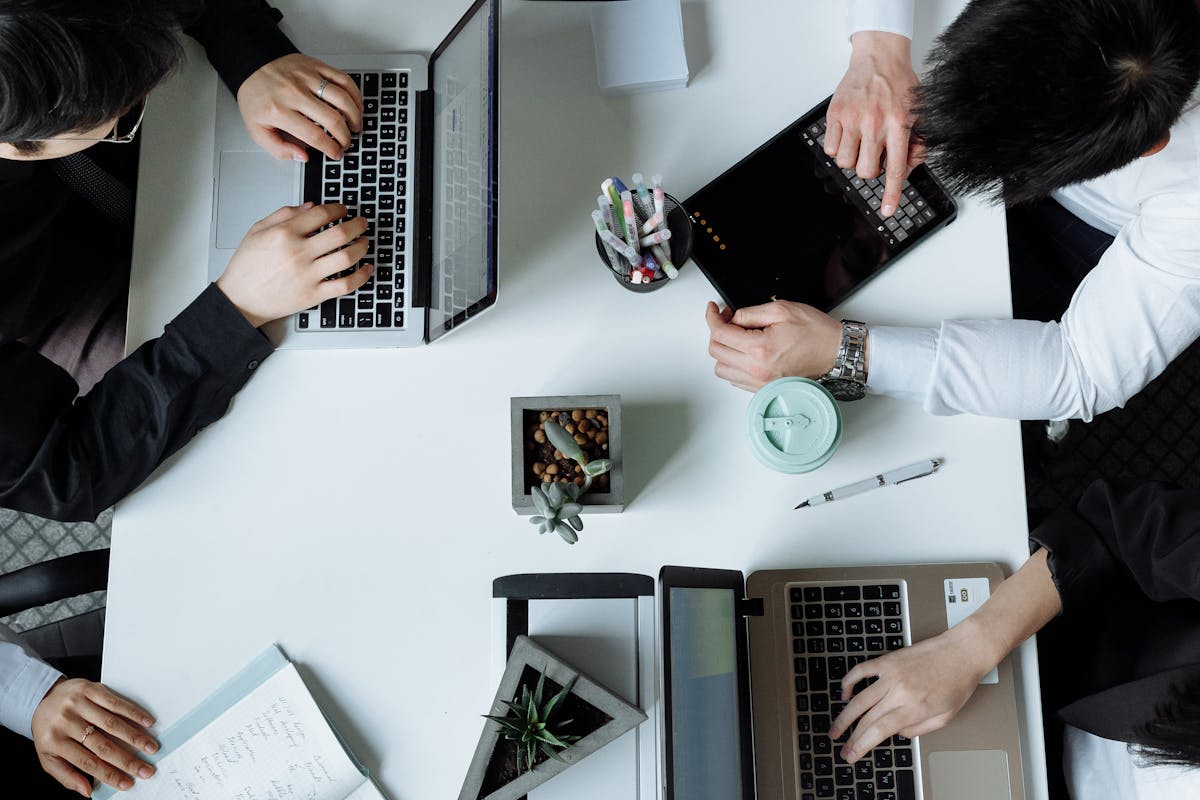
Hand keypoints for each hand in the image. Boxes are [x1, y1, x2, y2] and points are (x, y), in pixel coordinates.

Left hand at [31, 678, 158, 796]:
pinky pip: (116, 702)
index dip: (109, 774)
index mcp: (54, 742)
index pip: (87, 762)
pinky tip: (147, 722)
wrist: (43, 697)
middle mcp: (66, 722)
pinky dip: (134, 713)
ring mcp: (78, 704)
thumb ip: (66, 776)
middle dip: (127, 760)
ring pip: (112, 724)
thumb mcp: (48, 757)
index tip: (128, 783)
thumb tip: (87, 792)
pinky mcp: (90, 689)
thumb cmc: (50, 730)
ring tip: (151, 747)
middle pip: (102, 745)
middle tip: (146, 769)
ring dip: (135, 737)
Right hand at [216, 202, 372, 327]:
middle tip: (362, 222)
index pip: (321, 214)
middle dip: (357, 225)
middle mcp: (298, 253)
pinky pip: (345, 285)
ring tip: (366, 241)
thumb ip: (284, 214)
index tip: (344, 209)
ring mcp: (308, 275)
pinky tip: (367, 268)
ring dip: (362, 247)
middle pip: (340, 234)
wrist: (239, 300)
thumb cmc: (246, 267)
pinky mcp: (314, 295)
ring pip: (347, 257)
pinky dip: (361, 276)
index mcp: (284, 234)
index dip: (338, 209)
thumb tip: (311, 206)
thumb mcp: (257, 231)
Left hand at [237, 54, 363, 161]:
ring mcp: (307, 77)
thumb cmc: (256, 96)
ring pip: (342, 98)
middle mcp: (294, 93)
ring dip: (354, 116)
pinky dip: (354, 93)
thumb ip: (278, 148)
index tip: (336, 153)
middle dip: (345, 137)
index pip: (314, 135)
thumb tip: (303, 157)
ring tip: (354, 126)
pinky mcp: (315, 65)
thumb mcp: (257, 129)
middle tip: (346, 143)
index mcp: (279, 110)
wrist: (251, 64)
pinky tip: (356, 104)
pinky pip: (343, 79)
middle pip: (332, 119)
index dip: (330, 148)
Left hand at [705, 301, 842, 390]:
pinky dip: (733, 365)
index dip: (712, 317)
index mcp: (759, 349)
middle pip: (716, 352)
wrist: (836, 353)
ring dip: (723, 351)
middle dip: (717, 331)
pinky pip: (735, 380)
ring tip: (736, 337)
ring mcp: (760, 382)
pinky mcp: (764, 389)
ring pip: (722, 369)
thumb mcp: (782, 310)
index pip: (720, 333)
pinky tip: (743, 352)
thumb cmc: (817, 333)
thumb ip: (750, 313)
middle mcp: (757, 370)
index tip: (714, 309)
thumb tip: (733, 318)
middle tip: (727, 319)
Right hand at [825, 31, 921, 216]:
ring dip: (852, 158)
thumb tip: (908, 169)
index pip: (896, 168)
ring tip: (859, 142)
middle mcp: (875, 123)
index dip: (891, 194)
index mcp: (899, 124)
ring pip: (844, 162)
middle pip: (866, 170)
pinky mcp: (835, 114)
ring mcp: (853, 119)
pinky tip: (847, 135)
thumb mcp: (919, 113)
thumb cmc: (899, 85)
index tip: (888, 211)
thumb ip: (918, 143)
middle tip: (873, 154)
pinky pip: (829, 148)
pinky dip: (836, 147)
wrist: (879, 57)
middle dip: (870, 169)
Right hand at [828, 622, 991, 763]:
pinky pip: (861, 670)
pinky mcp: (888, 660)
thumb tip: (897, 733)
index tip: (852, 754)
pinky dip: (849, 682)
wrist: (963, 652)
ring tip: (836, 728)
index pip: (879, 731)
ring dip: (844, 716)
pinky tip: (845, 692)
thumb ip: (918, 729)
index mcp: (915, 708)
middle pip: (866, 718)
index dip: (861, 745)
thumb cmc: (958, 682)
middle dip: (851, 737)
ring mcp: (891, 674)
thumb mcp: (945, 717)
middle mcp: (900, 691)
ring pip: (859, 698)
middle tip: (843, 747)